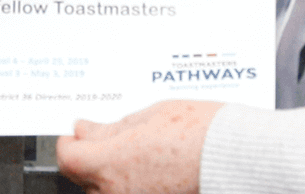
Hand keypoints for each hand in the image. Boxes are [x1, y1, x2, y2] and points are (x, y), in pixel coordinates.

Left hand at [56, 100, 222, 193]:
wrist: (236, 159)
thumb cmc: (200, 133)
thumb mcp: (148, 117)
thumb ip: (111, 129)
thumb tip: (85, 130)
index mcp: (110, 165)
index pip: (68, 159)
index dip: (69, 142)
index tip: (77, 133)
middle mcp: (117, 193)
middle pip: (86, 178)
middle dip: (93, 156)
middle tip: (112, 137)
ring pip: (108, 190)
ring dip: (113, 173)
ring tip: (140, 151)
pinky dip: (133, 184)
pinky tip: (152, 167)